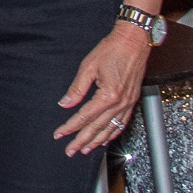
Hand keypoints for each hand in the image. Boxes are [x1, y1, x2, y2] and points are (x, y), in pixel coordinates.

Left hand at [54, 24, 147, 155]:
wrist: (133, 41)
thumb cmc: (111, 50)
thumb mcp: (88, 67)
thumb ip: (76, 88)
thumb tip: (65, 104)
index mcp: (108, 95)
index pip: (84, 116)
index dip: (70, 127)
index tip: (59, 134)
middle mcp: (120, 103)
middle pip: (97, 127)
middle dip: (82, 140)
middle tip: (70, 151)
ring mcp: (128, 103)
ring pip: (111, 129)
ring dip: (97, 141)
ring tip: (85, 150)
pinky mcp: (132, 100)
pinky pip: (122, 123)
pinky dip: (113, 133)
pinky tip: (105, 139)